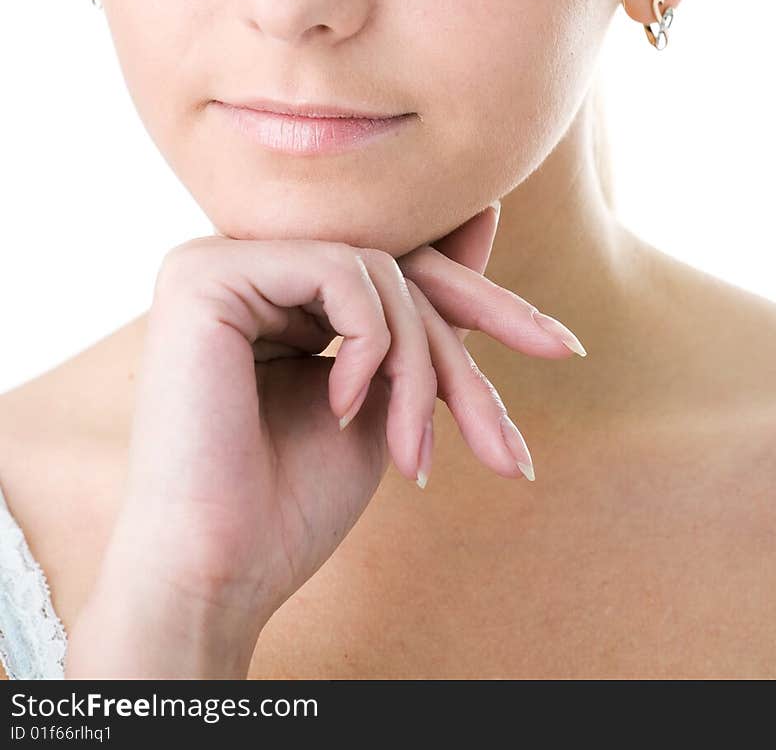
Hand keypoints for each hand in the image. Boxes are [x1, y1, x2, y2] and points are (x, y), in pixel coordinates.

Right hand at [95, 203, 585, 642]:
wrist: (219, 572)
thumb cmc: (292, 500)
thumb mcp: (387, 392)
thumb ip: (423, 310)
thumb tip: (483, 210)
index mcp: (280, 288)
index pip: (402, 268)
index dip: (487, 304)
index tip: (564, 347)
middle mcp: (247, 262)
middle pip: (398, 264)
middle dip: (468, 344)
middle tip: (505, 436)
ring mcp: (220, 261)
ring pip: (379, 270)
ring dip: (419, 367)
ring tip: (412, 452)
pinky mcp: (204, 272)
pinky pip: (338, 270)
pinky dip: (368, 342)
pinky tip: (342, 407)